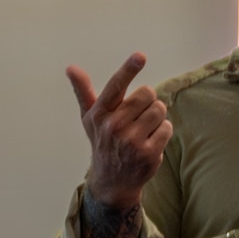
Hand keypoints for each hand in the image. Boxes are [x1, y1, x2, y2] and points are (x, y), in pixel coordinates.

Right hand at [67, 53, 171, 210]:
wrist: (112, 181)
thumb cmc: (103, 142)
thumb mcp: (90, 118)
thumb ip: (83, 91)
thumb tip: (71, 68)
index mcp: (100, 114)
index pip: (116, 86)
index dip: (128, 69)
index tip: (140, 56)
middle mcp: (114, 127)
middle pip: (146, 94)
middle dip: (147, 101)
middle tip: (139, 114)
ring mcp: (132, 142)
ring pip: (159, 110)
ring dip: (156, 117)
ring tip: (144, 128)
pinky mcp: (149, 153)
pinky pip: (167, 128)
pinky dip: (163, 131)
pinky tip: (151, 140)